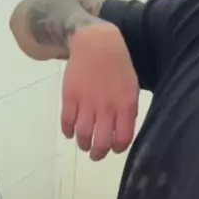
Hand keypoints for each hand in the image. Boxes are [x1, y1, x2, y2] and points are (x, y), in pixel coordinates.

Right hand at [62, 22, 138, 160]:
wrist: (96, 43)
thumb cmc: (118, 64)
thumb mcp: (131, 86)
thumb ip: (127, 110)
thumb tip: (120, 131)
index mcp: (125, 105)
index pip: (122, 138)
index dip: (117, 148)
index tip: (113, 148)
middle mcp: (106, 107)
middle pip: (101, 141)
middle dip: (98, 153)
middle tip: (96, 154)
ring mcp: (86, 103)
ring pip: (82, 134)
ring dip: (83, 144)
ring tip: (84, 144)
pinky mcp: (69, 97)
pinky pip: (67, 121)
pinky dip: (68, 131)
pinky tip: (70, 132)